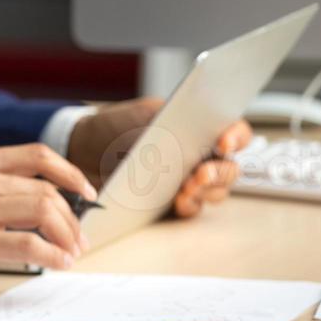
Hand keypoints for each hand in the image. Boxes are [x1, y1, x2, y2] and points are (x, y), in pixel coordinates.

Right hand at [0, 143, 95, 290]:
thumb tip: (41, 199)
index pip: (37, 156)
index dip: (70, 173)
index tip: (86, 192)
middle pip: (46, 190)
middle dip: (72, 219)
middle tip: (79, 239)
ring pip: (44, 212)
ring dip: (67, 236)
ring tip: (70, 252)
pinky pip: (30, 244)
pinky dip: (53, 255)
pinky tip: (58, 263)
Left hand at [66, 97, 251, 217]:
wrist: (83, 149)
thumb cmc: (114, 125)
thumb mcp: (142, 112)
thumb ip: (171, 116)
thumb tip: (192, 124)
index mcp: (198, 127)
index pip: (234, 131)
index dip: (237, 137)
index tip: (224, 143)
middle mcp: (199, 155)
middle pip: (229, 167)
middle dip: (220, 172)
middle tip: (200, 172)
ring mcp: (188, 179)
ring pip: (216, 190)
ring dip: (207, 190)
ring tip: (187, 188)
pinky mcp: (173, 201)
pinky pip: (193, 207)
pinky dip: (191, 205)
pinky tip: (180, 201)